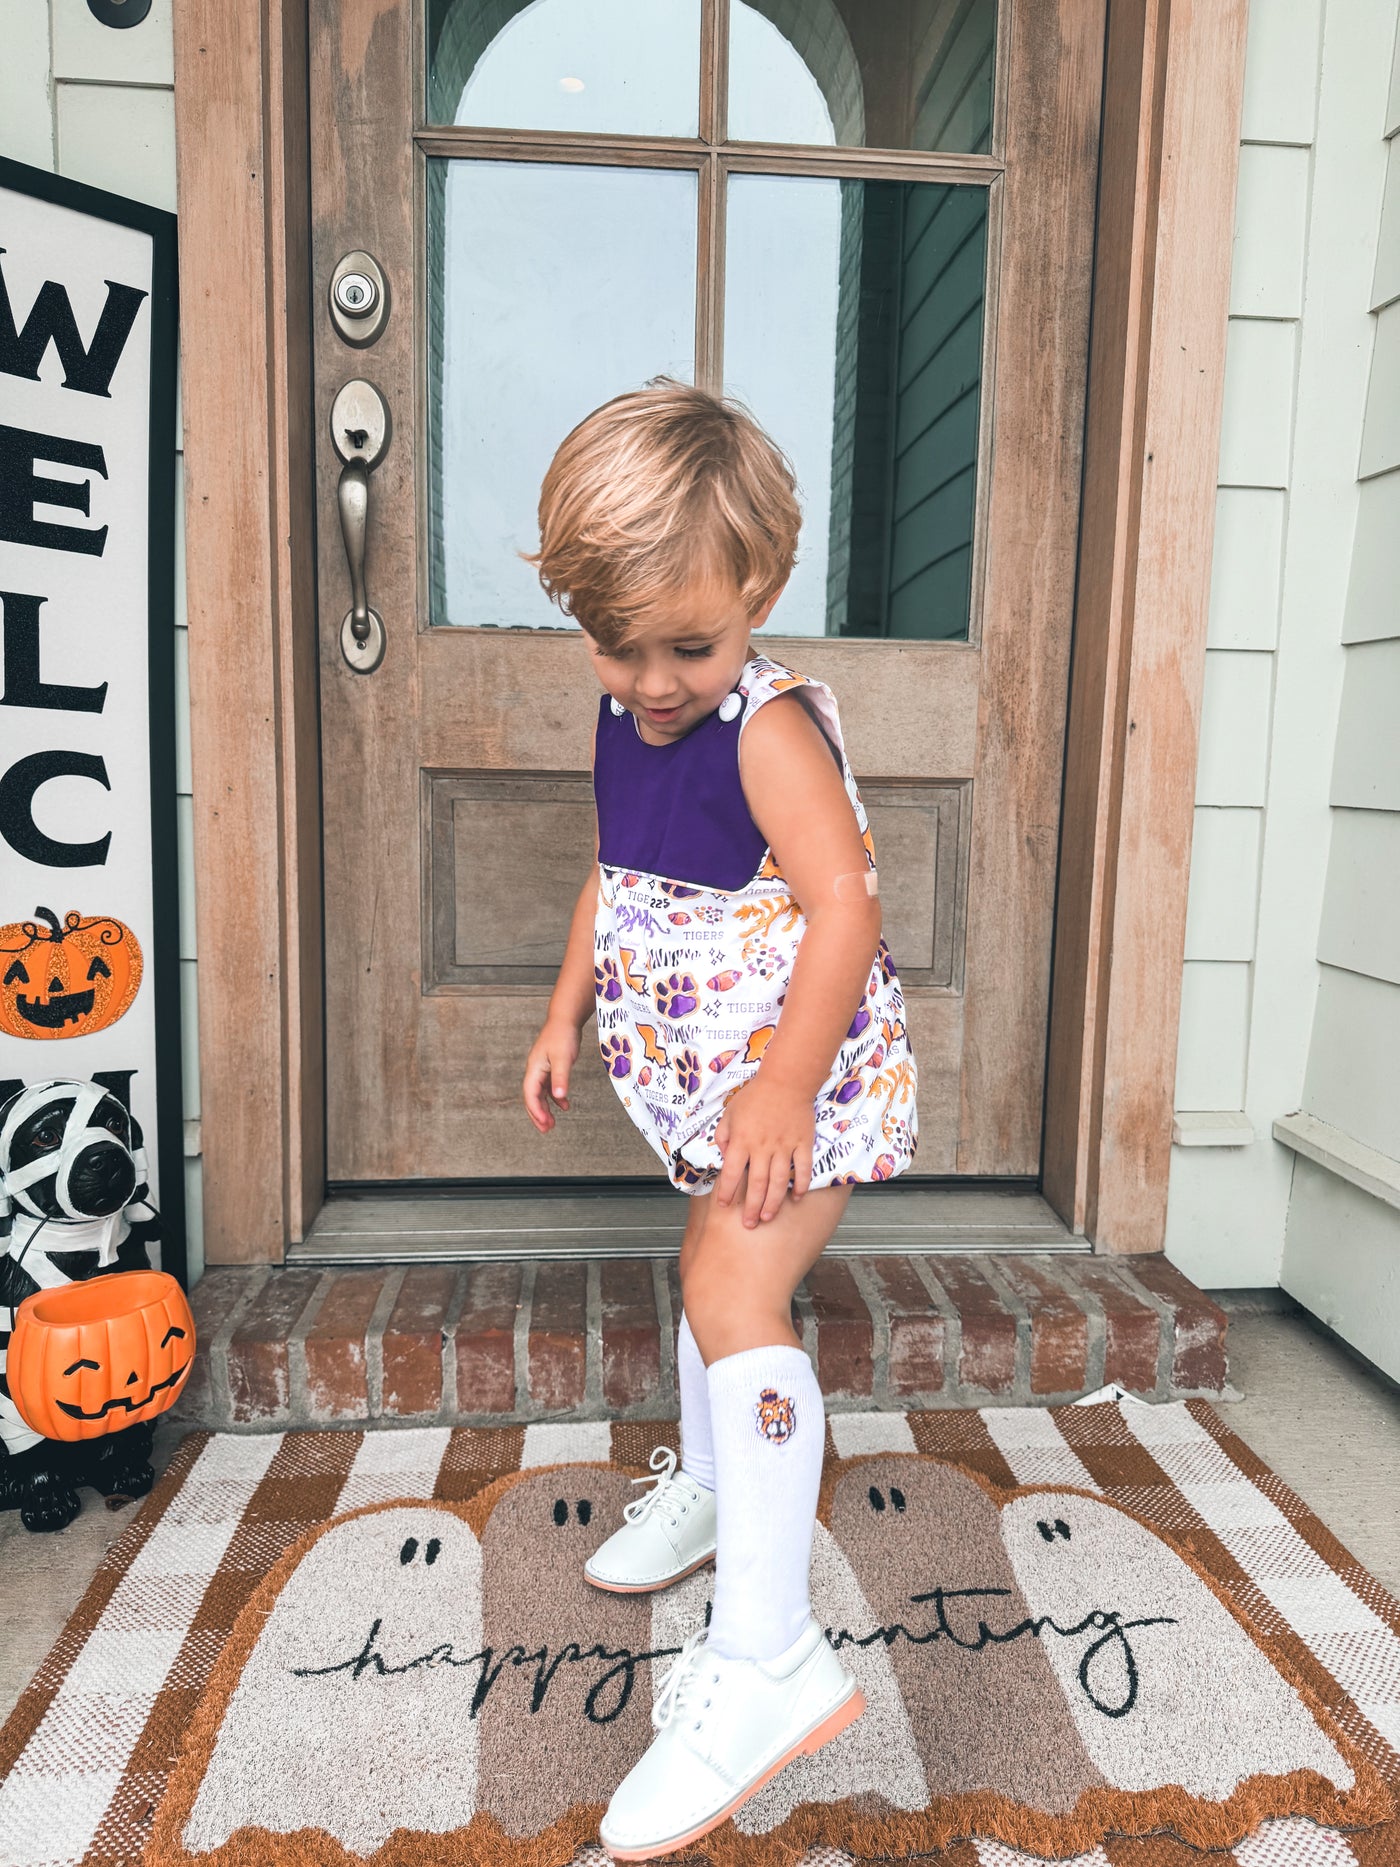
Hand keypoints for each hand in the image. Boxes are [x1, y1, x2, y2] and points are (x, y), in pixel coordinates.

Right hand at [523, 1018, 579, 1133]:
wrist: (566, 1018)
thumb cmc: (563, 1035)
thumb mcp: (564, 1058)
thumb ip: (561, 1078)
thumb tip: (559, 1097)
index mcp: (534, 1068)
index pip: (530, 1094)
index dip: (536, 1110)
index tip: (545, 1124)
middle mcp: (535, 1070)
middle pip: (532, 1097)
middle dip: (537, 1114)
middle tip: (546, 1130)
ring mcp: (542, 1068)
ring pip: (540, 1094)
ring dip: (545, 1109)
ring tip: (552, 1124)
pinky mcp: (550, 1066)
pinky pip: (549, 1087)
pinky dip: (555, 1098)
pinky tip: (564, 1105)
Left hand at [713, 1076, 814, 1225]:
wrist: (786, 1080)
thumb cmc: (755, 1096)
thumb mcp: (730, 1113)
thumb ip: (723, 1135)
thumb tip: (724, 1155)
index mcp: (742, 1141)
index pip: (730, 1173)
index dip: (726, 1192)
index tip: (724, 1205)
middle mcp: (762, 1148)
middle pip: (755, 1184)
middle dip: (751, 1207)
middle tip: (749, 1225)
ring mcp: (784, 1147)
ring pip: (778, 1181)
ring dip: (773, 1202)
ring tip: (767, 1217)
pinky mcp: (803, 1143)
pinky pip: (803, 1168)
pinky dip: (801, 1185)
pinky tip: (797, 1198)